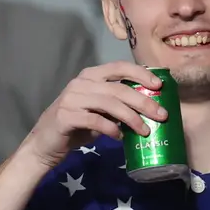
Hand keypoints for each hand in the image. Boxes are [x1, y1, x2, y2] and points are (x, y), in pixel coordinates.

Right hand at [22, 62, 169, 170]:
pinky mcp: (65, 116)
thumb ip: (119, 103)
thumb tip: (152, 106)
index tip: (159, 85)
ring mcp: (71, 98)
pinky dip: (112, 129)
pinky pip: (96, 121)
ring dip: (132, 118)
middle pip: (119, 88)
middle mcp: (81, 83)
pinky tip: (120, 137)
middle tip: (162, 116)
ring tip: (145, 131)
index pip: (119, 67)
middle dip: (144, 102)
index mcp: (91, 76)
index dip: (141, 74)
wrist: (46, 142)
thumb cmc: (78, 124)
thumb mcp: (101, 110)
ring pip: (110, 104)